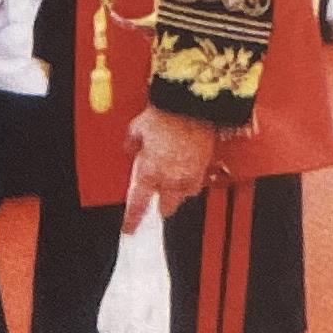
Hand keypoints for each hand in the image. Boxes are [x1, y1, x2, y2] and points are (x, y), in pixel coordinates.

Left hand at [124, 104, 218, 226]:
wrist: (192, 104)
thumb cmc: (165, 114)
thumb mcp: (138, 126)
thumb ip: (133, 141)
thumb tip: (130, 146)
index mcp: (150, 172)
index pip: (139, 205)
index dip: (132, 220)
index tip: (129, 228)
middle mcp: (170, 178)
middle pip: (166, 207)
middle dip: (160, 204)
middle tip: (156, 196)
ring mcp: (189, 175)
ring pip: (182, 197)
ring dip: (176, 193)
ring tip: (172, 182)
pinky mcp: (203, 167)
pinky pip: (196, 184)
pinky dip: (190, 183)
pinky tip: (186, 174)